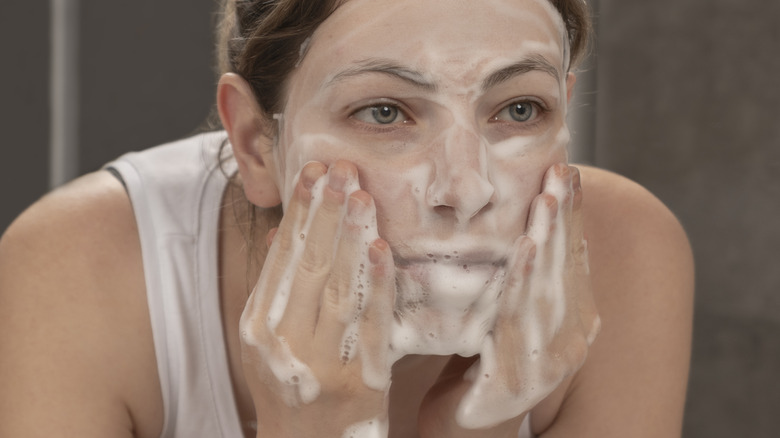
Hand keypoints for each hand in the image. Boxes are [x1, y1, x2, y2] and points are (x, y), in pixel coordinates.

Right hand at [239, 160, 396, 436]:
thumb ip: (277, 290)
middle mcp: (283, 340)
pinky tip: (382, 249)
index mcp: (260, 324)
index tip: (313, 170)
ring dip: (349, 236)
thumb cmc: (292, 387)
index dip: (299, 211)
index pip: (282, 256)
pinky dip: (376, 285)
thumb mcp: (271, 339)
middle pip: (307, 263)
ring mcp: (320, 360)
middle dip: (324, 211)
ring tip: (359, 192)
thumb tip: (280, 235)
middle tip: (340, 166)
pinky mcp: (358, 380)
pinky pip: (369, 324)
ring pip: (336, 286)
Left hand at [419, 163, 600, 436]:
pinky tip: (526, 250)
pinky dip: (523, 282)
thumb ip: (518, 278)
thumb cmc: (481, 360)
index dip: (572, 216)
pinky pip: (518, 323)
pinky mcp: (515, 382)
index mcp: (570, 324)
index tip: (569, 172)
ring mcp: (546, 364)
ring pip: (550, 291)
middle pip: (568, 270)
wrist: (464, 425)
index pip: (574, 261)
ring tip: (549, 198)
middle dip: (566, 217)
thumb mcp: (504, 311)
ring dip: (551, 240)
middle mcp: (568, 343)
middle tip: (564, 170)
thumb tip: (526, 228)